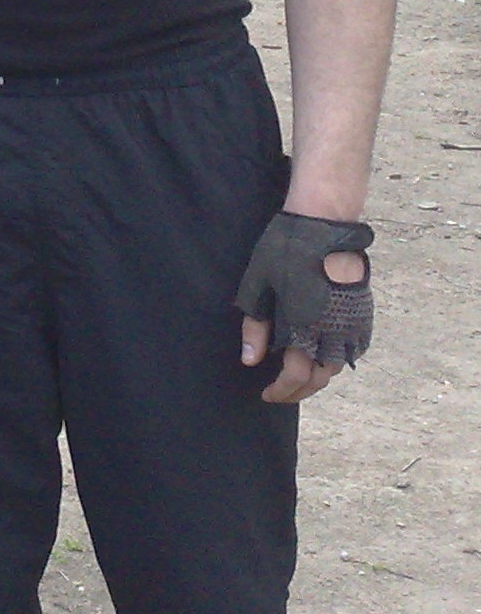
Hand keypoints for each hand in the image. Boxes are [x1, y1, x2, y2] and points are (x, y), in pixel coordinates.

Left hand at [241, 251, 363, 402]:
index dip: (281, 391)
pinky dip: (341, 358)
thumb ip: (255, 326)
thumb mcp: (259, 284)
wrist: (325, 219)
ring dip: (320, 376)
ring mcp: (352, 320)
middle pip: (320, 378)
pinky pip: (356, 346)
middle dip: (300, 391)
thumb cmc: (286, 247)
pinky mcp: (363, 308)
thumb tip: (250, 360)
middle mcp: (332, 331)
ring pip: (340, 365)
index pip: (295, 377)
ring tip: (302, 375)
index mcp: (305, 327)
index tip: (267, 395)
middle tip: (283, 393)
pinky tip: (327, 354)